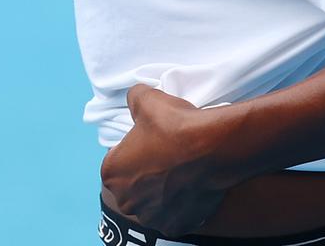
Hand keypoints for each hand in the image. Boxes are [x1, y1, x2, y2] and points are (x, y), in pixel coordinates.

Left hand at [99, 85, 229, 238]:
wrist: (212, 147)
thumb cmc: (176, 126)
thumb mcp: (147, 99)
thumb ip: (133, 97)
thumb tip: (134, 98)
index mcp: (112, 173)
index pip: (117, 159)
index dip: (134, 147)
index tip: (150, 139)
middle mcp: (126, 201)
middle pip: (132, 183)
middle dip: (145, 171)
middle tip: (165, 152)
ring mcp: (151, 217)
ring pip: (152, 200)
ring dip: (161, 189)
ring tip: (180, 167)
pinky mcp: (175, 226)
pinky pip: (173, 214)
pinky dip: (180, 203)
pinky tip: (190, 184)